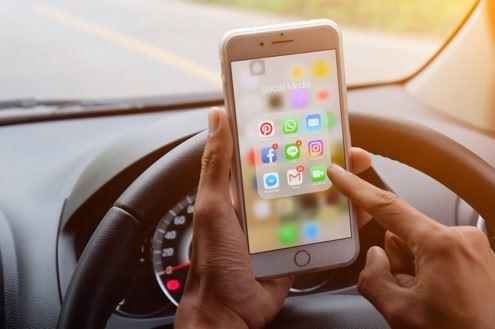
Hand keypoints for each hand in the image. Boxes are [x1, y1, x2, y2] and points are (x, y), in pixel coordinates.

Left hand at [175, 108, 371, 328]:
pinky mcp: (298, 244)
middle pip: (298, 172)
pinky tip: (356, 207)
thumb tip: (217, 117)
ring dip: (337, 183)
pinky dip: (340, 216)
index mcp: (241, 188)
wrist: (229, 309)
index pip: (268, 152)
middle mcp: (263, 201)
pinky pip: (321, 225)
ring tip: (358, 169)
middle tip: (347, 145)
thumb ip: (216, 163)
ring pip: (314, 196)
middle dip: (324, 157)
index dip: (289, 134)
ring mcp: (283, 223)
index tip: (310, 118)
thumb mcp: (212, 206)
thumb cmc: (214, 260)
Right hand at [327, 164, 494, 328]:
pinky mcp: (478, 258)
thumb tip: (374, 258)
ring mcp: (473, 248)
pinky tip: (440, 298)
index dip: (357, 189)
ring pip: (420, 246)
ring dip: (414, 270)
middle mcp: (462, 239)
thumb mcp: (400, 312)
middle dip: (398, 261)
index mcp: (441, 245)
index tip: (340, 173)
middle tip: (408, 293)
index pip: (388, 207)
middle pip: (403, 234)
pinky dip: (430, 273)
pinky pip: (438, 254)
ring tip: (429, 301)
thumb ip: (374, 277)